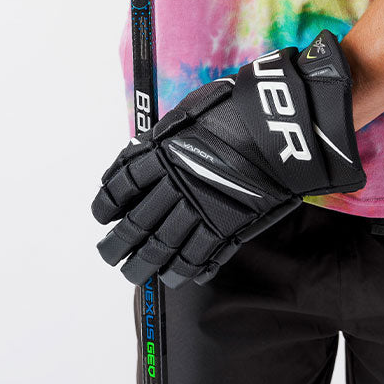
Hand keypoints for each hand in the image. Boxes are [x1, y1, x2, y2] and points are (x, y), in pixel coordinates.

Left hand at [91, 30, 365, 287]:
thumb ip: (167, 136)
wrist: (281, 124)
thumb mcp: (193, 111)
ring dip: (143, 265)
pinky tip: (177, 274)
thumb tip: (145, 151)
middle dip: (116, 244)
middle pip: (134, 224)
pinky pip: (197, 257)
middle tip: (109, 253)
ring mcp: (199, 207)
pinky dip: (185, 269)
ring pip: (160, 247)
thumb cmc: (240, 108)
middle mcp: (174, 183)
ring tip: (134, 273)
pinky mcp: (226, 225)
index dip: (106, 203)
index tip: (103, 214)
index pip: (121, 185)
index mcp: (161, 151)